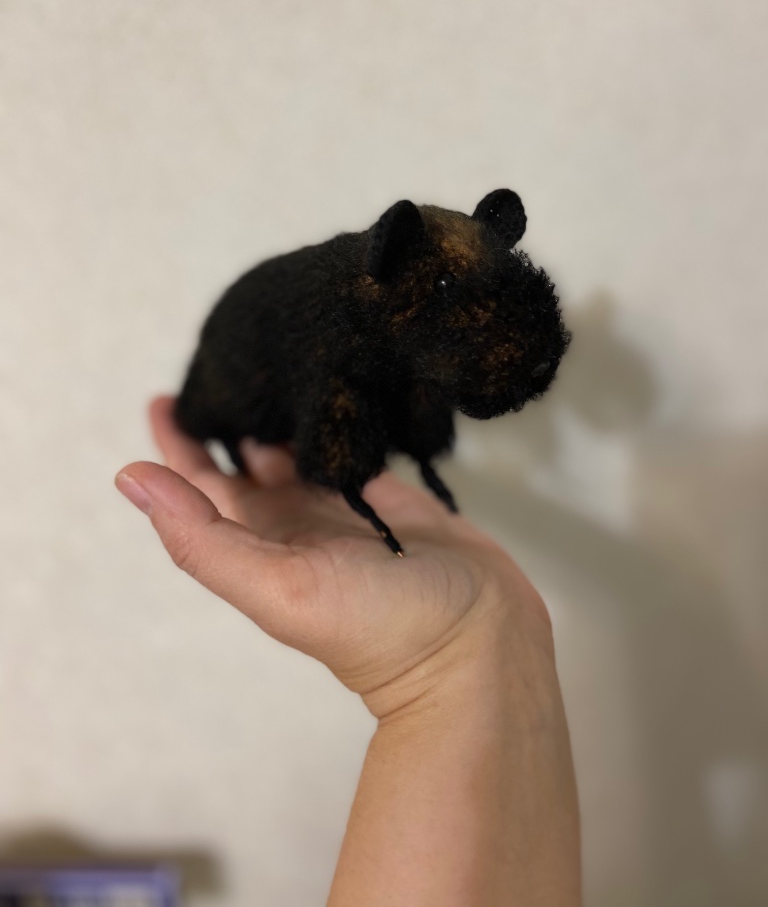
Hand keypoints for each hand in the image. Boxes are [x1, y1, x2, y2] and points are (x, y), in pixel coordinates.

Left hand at [115, 396, 553, 718]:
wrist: (478, 645)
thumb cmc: (378, 628)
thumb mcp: (278, 588)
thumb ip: (202, 537)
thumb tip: (128, 475)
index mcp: (256, 545)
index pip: (200, 486)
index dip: (178, 444)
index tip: (166, 395)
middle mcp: (293, 523)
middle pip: (244, 461)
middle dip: (227, 417)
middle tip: (222, 362)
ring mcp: (343, 506)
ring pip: (295, 448)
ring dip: (275, 413)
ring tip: (266, 361)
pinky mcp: (390, 492)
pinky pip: (348, 444)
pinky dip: (331, 418)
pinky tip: (326, 382)